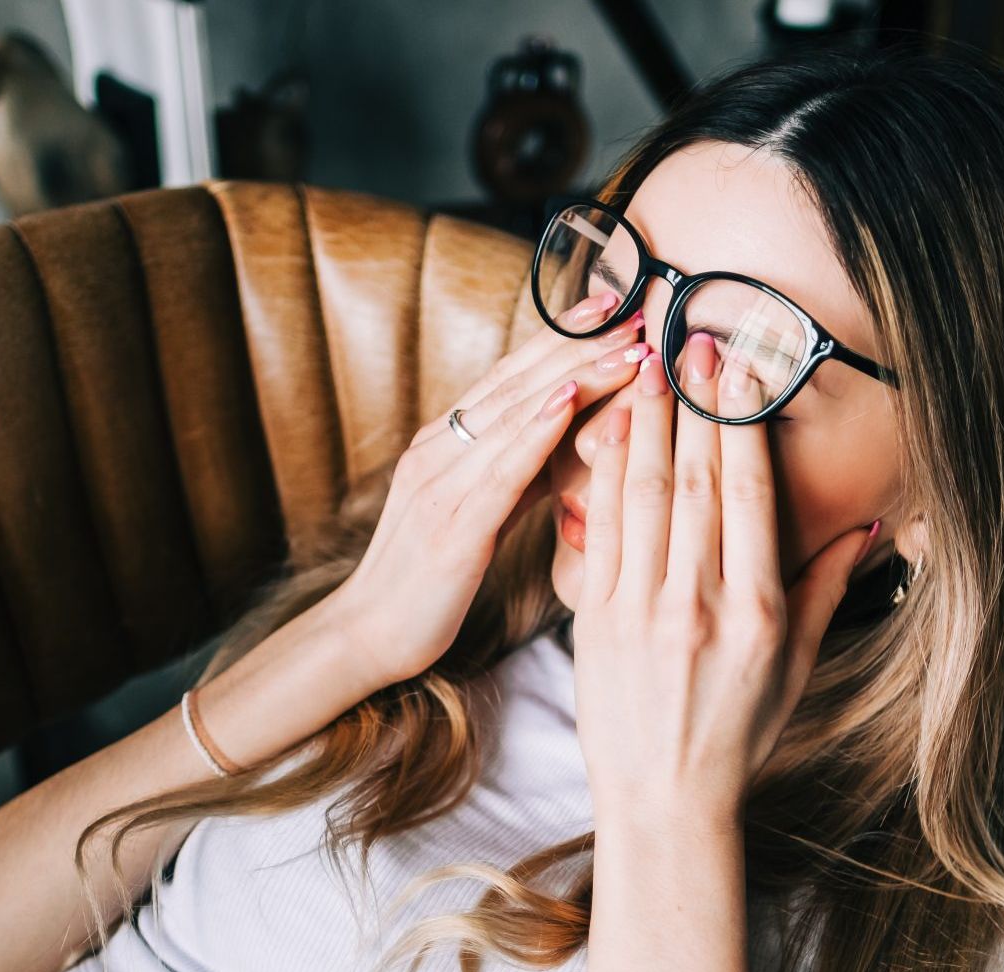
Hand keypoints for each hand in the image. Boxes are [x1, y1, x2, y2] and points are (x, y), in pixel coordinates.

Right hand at [328, 288, 652, 685]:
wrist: (368, 635)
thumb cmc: (428, 582)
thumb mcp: (477, 514)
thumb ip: (516, 474)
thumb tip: (570, 440)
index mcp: (442, 446)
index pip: (510, 377)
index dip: (561, 337)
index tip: (610, 304)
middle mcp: (437, 452)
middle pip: (517, 383)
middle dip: (579, 341)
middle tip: (634, 306)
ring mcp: (439, 484)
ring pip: (516, 415)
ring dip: (577, 375)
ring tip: (627, 344)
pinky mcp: (450, 526)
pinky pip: (500, 469)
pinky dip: (537, 429)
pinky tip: (571, 401)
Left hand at [571, 330, 880, 820]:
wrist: (663, 801)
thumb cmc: (737, 735)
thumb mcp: (798, 668)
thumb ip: (827, 592)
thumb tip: (870, 532)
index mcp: (758, 613)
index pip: (750, 498)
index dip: (742, 426)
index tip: (738, 368)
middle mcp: (700, 606)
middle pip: (698, 485)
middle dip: (695, 406)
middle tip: (691, 338)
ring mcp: (642, 613)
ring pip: (644, 500)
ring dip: (646, 426)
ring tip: (646, 366)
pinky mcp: (596, 622)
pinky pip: (600, 534)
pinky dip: (601, 478)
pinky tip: (606, 431)